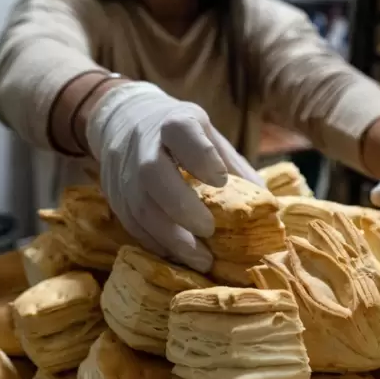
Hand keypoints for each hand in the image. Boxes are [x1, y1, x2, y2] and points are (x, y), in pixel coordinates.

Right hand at [85, 82, 261, 270]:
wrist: (124, 119)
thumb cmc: (179, 133)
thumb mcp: (207, 133)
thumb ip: (232, 164)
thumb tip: (266, 202)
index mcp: (173, 122)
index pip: (180, 131)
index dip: (200, 156)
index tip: (219, 180)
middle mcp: (142, 144)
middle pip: (152, 174)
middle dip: (182, 207)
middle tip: (209, 231)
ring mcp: (123, 171)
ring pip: (139, 206)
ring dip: (170, 237)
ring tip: (200, 259)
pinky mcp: (113, 195)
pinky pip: (131, 224)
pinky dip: (155, 243)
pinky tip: (178, 255)